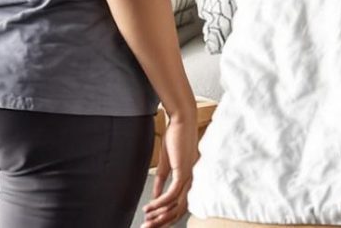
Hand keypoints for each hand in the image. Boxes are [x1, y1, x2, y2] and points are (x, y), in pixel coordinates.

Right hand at [146, 111, 198, 227]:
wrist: (181, 121)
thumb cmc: (175, 140)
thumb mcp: (166, 165)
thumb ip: (162, 182)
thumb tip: (156, 197)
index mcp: (191, 179)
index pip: (182, 206)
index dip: (168, 217)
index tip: (154, 223)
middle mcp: (193, 180)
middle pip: (179, 210)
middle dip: (163, 221)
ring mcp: (190, 177)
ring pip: (176, 205)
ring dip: (159, 215)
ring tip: (147, 221)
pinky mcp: (183, 171)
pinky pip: (171, 194)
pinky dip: (159, 203)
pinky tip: (149, 207)